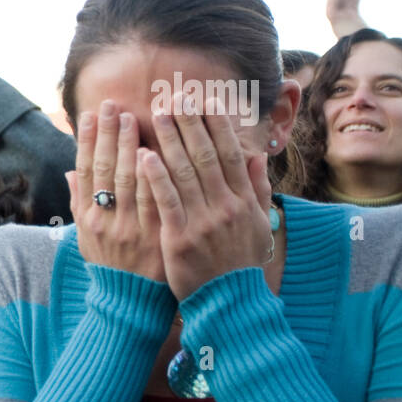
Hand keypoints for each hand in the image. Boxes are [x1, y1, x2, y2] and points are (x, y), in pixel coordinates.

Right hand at [66, 100, 165, 282]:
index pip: (85, 171)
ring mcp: (129, 228)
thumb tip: (70, 170)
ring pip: (127, 180)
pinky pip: (152, 201)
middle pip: (105, 169)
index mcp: (88, 218)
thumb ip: (79, 202)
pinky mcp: (153, 236)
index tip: (90, 115)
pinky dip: (151, 176)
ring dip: (129, 147)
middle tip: (113, 105)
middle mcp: (104, 220)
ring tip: (133, 118)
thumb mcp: (86, 237)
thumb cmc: (109, 266)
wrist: (129, 303)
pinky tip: (153, 153)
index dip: (86, 142)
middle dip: (108, 135)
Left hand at [137, 96, 272, 299]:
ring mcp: (203, 222)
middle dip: (190, 124)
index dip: (218, 124)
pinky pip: (166, 202)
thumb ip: (256, 190)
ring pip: (185, 173)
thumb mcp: (257, 226)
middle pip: (207, 156)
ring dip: (169, 141)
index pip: (231, 153)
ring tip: (155, 114)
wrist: (230, 305)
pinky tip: (144, 155)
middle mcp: (225, 207)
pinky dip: (155, 177)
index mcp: (242, 201)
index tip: (205, 100)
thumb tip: (257, 157)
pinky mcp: (180, 239)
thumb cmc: (239, 264)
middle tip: (174, 97)